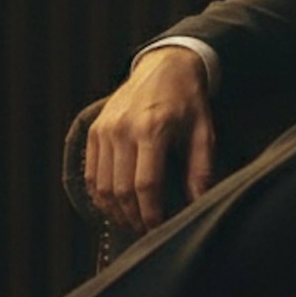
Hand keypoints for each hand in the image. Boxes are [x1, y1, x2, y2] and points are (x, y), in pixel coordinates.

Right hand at [84, 46, 215, 235]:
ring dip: (115, 210)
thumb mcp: (204, 131)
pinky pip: (91, 173)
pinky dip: (99, 194)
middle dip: (133, 217)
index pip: (146, 185)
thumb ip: (201, 169)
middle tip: (146, 230)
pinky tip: (114, 205)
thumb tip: (197, 204)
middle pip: (121, 190)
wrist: (165, 66)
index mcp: (153, 129)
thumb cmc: (188, 101)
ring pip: (102, 185)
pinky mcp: (95, 130)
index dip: (151, 214)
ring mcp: (105, 129)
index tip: (159, 228)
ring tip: (131, 221)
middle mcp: (123, 129)